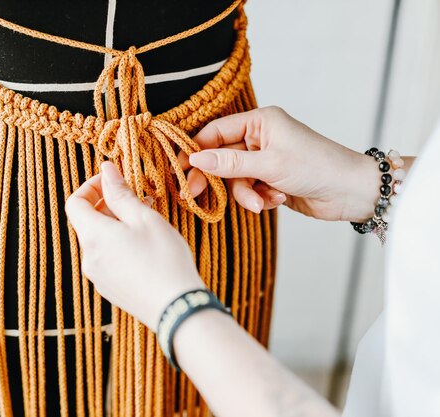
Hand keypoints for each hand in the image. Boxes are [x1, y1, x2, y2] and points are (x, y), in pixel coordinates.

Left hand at [65, 162, 204, 330]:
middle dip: (108, 205)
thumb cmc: (163, 259)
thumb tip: (106, 170)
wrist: (177, 309)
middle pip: (87, 222)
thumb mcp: (144, 218)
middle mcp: (88, 258)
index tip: (113, 181)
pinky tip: (145, 246)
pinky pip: (107, 259)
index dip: (91, 187)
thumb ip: (121, 193)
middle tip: (138, 199)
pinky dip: (119, 245)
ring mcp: (98, 277)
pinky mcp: (110, 289)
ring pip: (99, 241)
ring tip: (146, 222)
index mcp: (93, 236)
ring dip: (116, 225)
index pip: (74, 203)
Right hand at [181, 106, 378, 221]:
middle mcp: (260, 137)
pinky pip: (249, 190)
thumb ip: (229, 163)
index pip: (215, 131)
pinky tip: (274, 202)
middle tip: (194, 194)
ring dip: (246, 193)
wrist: (350, 192)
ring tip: (261, 203)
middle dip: (215, 177)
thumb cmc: (317, 167)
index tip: (178, 168)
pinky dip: (258, 198)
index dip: (195, 149)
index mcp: (260, 121)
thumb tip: (195, 160)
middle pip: (221, 157)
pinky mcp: (270, 180)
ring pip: (235, 178)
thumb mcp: (269, 164)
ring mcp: (265, 160)